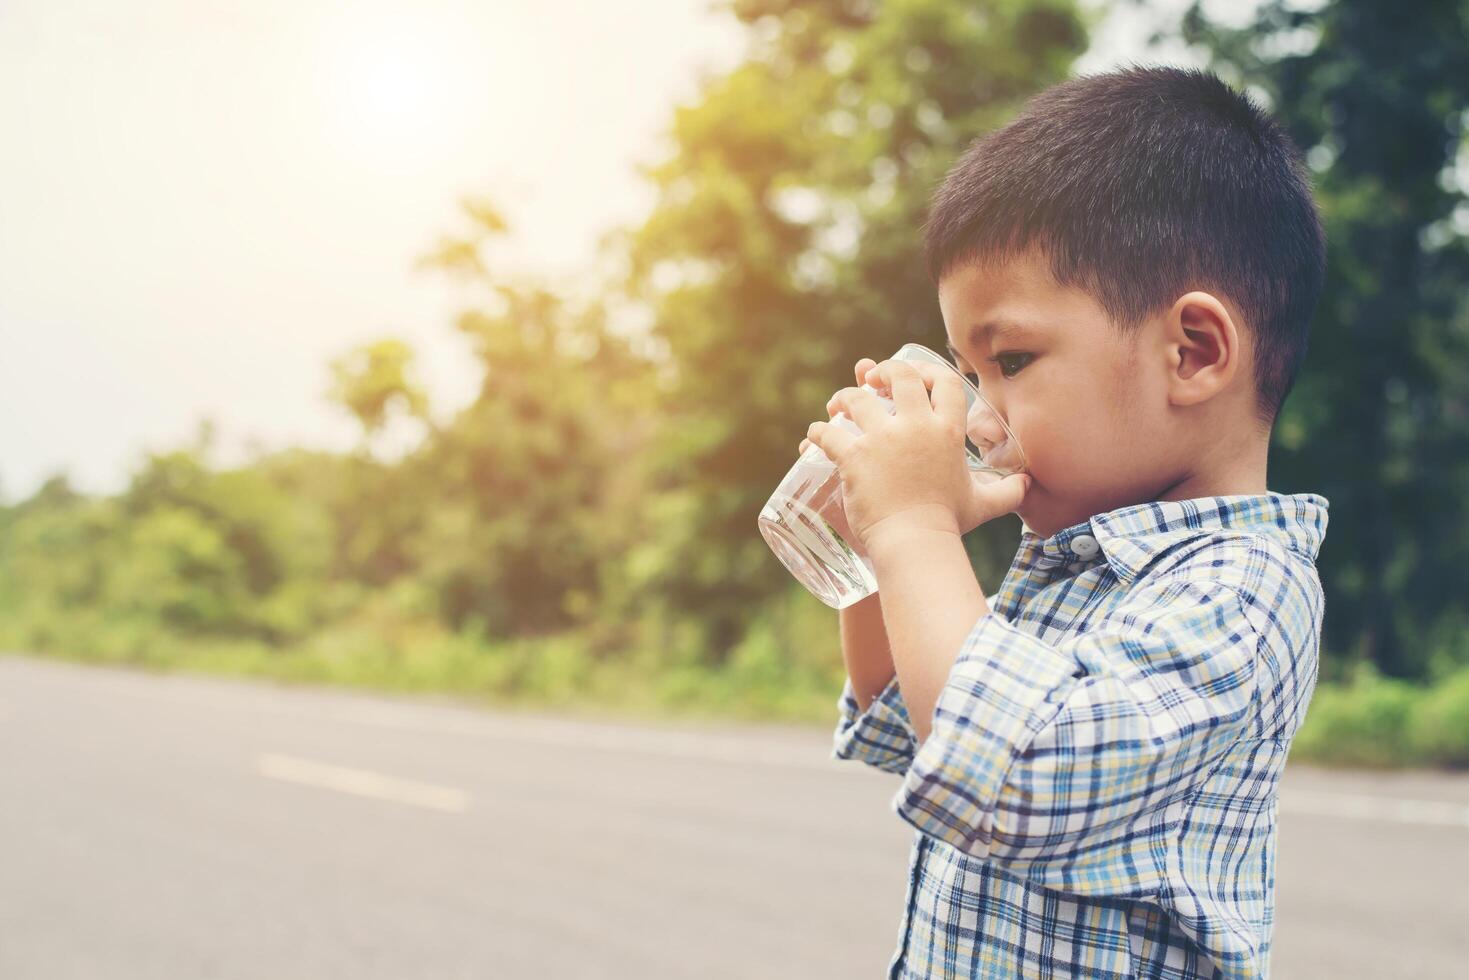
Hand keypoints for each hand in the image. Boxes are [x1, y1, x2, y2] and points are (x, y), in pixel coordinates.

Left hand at [805, 358, 1030, 552]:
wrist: (915, 542)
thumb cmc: (948, 523)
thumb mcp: (984, 504)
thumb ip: (1008, 492)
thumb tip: (1028, 485)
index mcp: (947, 431)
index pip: (943, 382)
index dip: (926, 371)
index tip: (912, 376)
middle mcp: (916, 426)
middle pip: (898, 377)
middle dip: (883, 371)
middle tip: (870, 379)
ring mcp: (882, 439)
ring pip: (855, 399)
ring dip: (844, 397)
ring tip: (838, 406)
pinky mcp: (853, 456)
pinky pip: (826, 433)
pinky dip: (816, 433)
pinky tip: (812, 437)